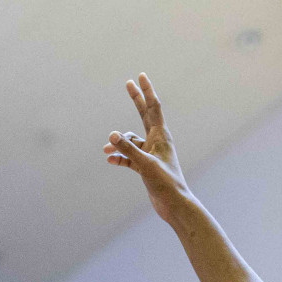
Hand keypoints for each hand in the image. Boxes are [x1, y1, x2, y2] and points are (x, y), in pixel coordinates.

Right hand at [103, 73, 191, 224]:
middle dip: (136, 100)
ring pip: (131, 140)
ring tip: (107, 150)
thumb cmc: (165, 184)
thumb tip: (112, 135)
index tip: (140, 76)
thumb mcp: (144, 164)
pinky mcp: (146, 167)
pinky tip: (110, 160)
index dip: (146, 91)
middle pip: (144, 115)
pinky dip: (120, 157)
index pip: (153, 108)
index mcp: (162, 136)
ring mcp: (151, 154)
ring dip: (119, 143)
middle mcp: (157, 142)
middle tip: (128, 83)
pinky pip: (129, 157)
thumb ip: (128, 149)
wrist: (174, 205)